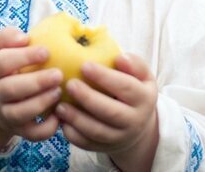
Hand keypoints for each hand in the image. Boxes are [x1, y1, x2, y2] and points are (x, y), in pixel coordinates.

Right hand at [0, 27, 63, 151]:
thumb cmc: (5, 68)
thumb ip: (8, 36)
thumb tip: (23, 38)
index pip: (2, 62)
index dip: (23, 57)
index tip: (46, 52)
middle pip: (10, 89)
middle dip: (36, 82)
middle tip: (58, 74)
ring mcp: (5, 113)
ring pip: (18, 113)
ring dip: (40, 103)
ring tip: (59, 92)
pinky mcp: (18, 129)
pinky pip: (30, 134)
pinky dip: (45, 130)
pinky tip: (58, 117)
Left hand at [55, 53, 158, 170]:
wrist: (138, 127)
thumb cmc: (134, 91)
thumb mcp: (143, 76)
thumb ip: (134, 64)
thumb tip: (120, 57)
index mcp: (145, 99)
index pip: (126, 87)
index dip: (105, 77)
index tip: (85, 65)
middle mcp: (135, 121)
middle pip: (110, 112)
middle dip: (88, 98)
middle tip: (70, 84)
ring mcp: (119, 137)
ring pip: (97, 131)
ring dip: (77, 119)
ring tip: (60, 105)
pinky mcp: (105, 148)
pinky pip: (87, 144)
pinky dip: (73, 134)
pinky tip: (61, 120)